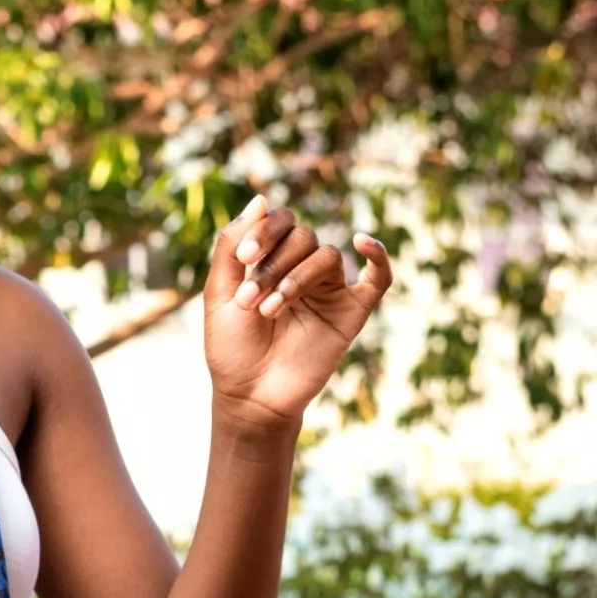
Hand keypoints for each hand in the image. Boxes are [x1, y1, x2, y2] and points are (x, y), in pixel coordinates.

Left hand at [203, 195, 392, 426]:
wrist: (249, 397)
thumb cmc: (232, 349)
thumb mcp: (218, 294)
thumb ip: (230, 246)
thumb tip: (260, 199)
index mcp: (273, 260)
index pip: (281, 221)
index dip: (265, 231)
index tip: (244, 259)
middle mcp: (303, 270)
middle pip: (304, 236)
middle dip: (273, 265)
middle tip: (250, 301)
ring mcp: (329, 291)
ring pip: (327, 256)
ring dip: (297, 278)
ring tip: (270, 311)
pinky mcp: (350, 313)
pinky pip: (378, 279)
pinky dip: (378, 257)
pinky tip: (363, 242)